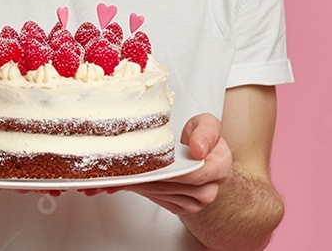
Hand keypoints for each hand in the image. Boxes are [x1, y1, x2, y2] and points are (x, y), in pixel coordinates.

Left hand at [79, 113, 231, 215]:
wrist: (202, 156)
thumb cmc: (202, 139)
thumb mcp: (207, 125)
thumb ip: (206, 133)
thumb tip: (198, 149)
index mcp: (219, 167)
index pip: (192, 175)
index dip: (168, 172)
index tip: (147, 166)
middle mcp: (208, 189)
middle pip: (170, 186)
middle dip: (143, 178)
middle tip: (118, 170)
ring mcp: (193, 201)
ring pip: (159, 194)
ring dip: (135, 185)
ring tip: (113, 175)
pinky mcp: (179, 206)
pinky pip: (156, 200)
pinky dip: (136, 190)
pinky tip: (121, 182)